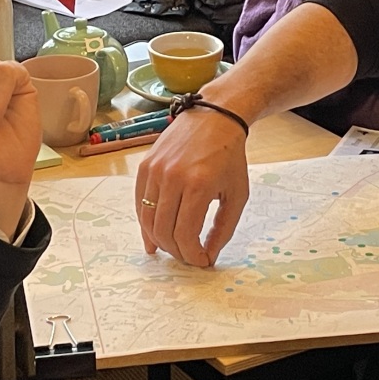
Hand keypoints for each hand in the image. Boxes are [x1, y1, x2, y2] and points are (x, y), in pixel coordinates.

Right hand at [134, 106, 251, 266]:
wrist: (214, 118)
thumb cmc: (229, 156)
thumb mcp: (237, 194)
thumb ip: (224, 229)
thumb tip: (208, 256)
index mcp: (199, 185)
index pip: (186, 235)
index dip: (192, 255)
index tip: (202, 261)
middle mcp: (173, 178)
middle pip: (164, 232)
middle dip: (177, 252)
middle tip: (189, 256)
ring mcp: (155, 171)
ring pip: (148, 220)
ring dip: (159, 241)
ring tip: (173, 248)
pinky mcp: (145, 166)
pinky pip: (140, 203)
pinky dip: (146, 223)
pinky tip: (153, 236)